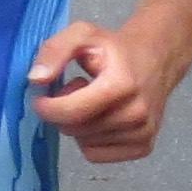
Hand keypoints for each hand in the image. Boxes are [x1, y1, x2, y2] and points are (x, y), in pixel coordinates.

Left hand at [29, 20, 166, 164]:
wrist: (156, 59)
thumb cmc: (114, 49)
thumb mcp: (83, 34)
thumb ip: (55, 51)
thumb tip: (35, 80)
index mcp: (122, 85)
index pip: (73, 112)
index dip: (48, 108)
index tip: (40, 98)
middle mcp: (137, 113)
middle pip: (75, 129)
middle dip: (64, 112)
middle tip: (75, 91)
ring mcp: (143, 133)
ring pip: (84, 143)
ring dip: (78, 125)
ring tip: (92, 102)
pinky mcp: (144, 148)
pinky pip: (96, 155)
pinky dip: (89, 140)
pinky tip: (100, 118)